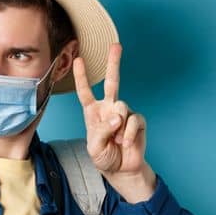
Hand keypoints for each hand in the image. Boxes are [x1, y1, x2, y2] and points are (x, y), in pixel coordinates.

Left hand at [73, 42, 156, 201]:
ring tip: (116, 141)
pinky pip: (134, 121)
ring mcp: (125, 113)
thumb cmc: (104, 157)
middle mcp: (109, 108)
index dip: (81, 77)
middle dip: (114, 63)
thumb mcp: (94, 147)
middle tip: (116, 45)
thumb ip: (101, 130)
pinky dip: (128, 134)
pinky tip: (125, 143)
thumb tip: (117, 116)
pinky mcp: (138, 120)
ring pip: (122, 107)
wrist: (122, 169)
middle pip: (112, 82)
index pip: (85, 92)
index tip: (78, 59)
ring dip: (118, 127)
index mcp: (93, 113)